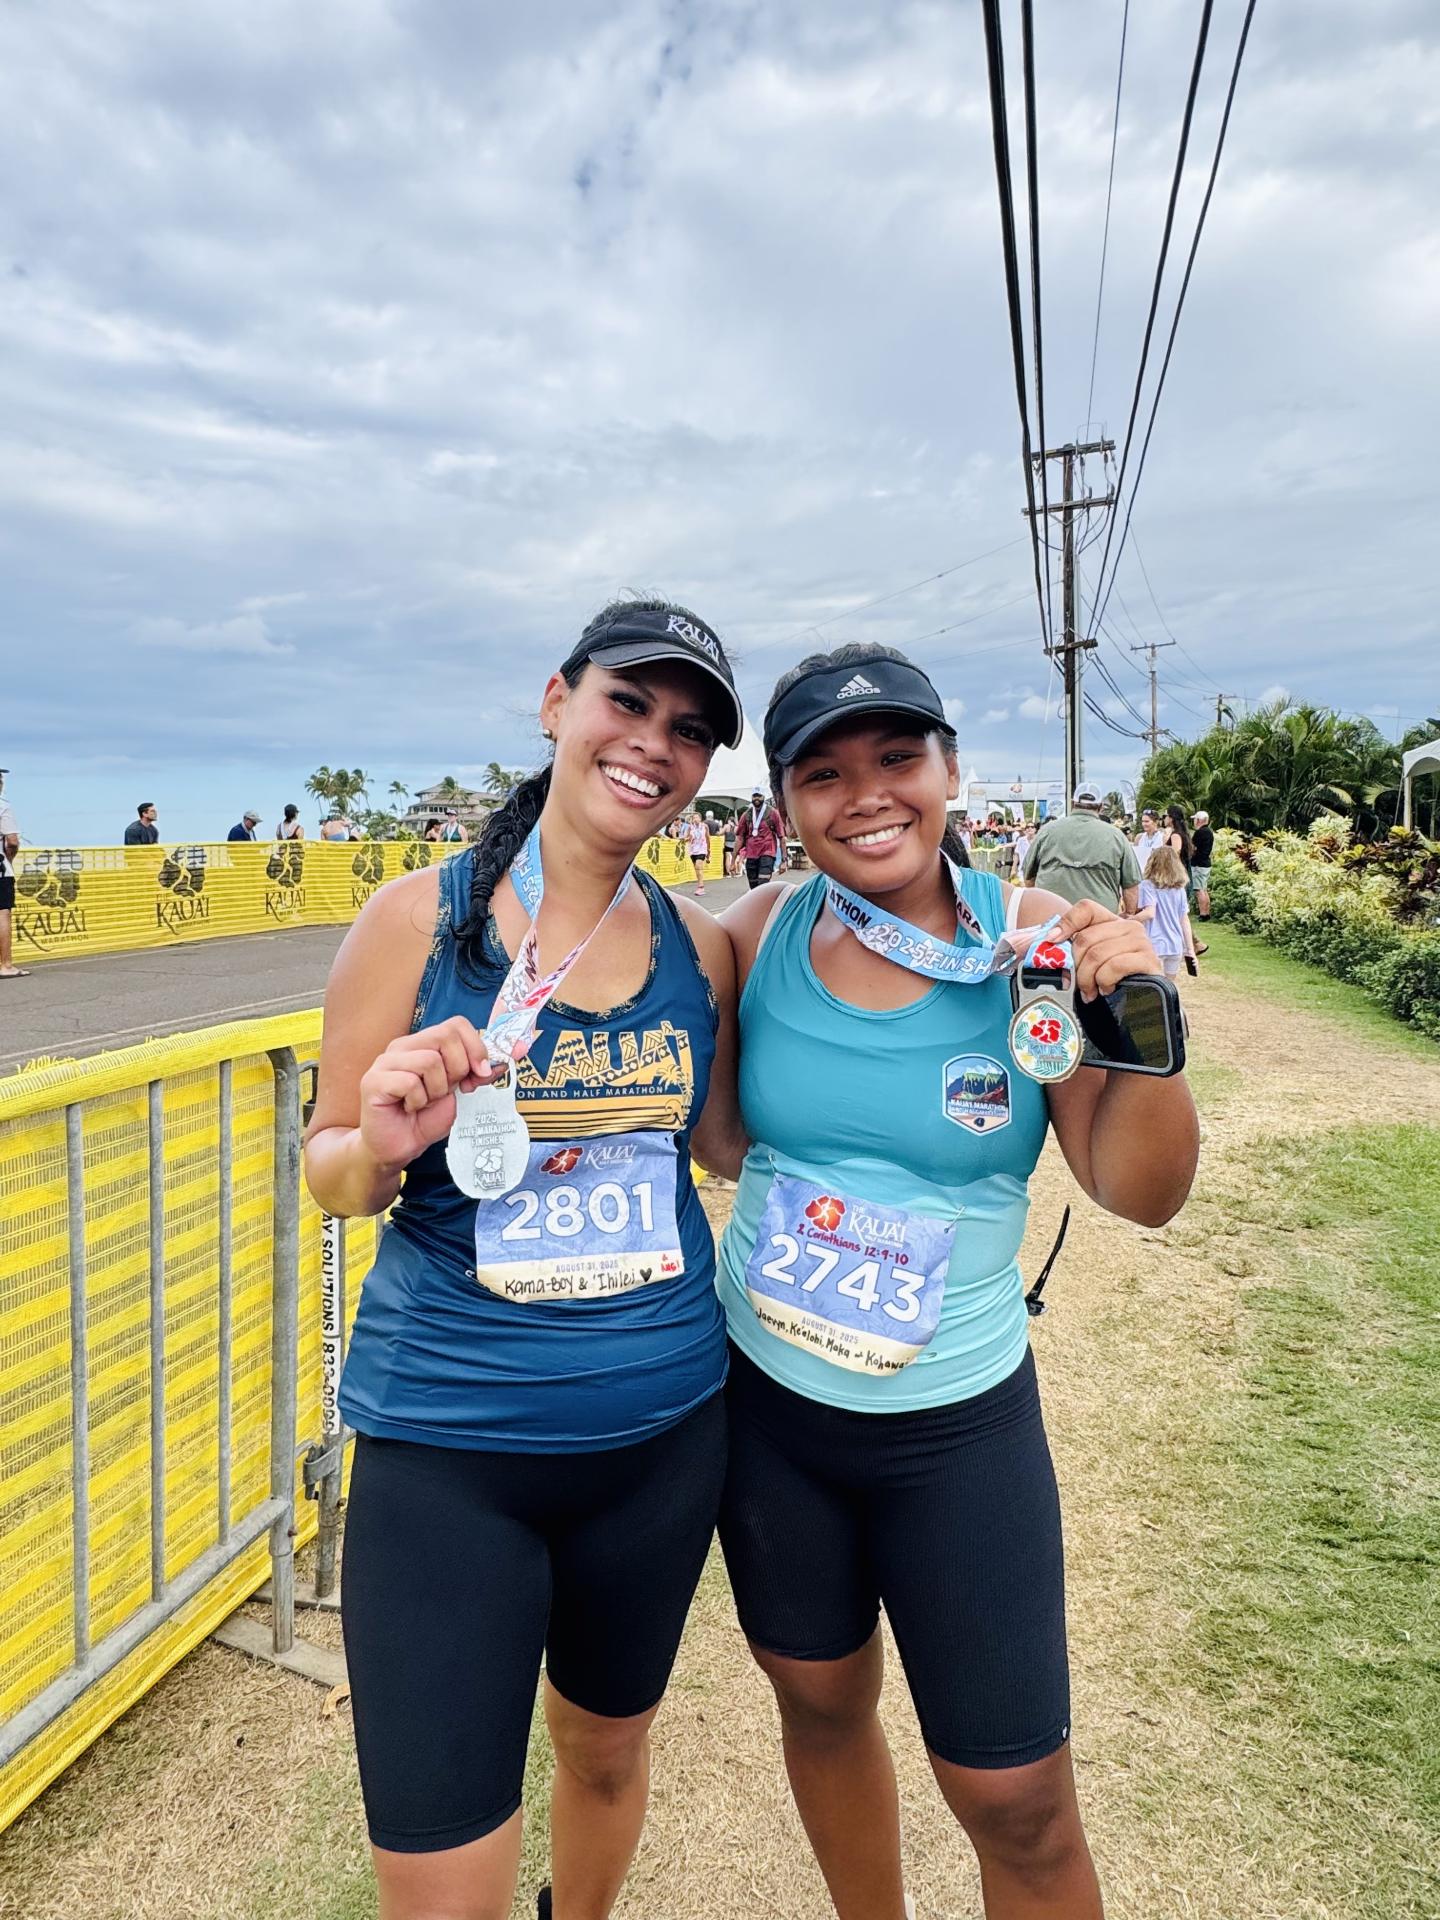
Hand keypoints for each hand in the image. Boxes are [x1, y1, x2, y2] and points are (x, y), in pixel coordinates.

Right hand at [357, 1015, 497, 1171]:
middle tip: (446, 1092)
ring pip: (429, 1060)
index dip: (476, 1048)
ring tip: (425, 1102)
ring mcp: (385, 1062)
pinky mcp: (373, 1081)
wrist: (399, 1147)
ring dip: (436, 1090)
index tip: (479, 1075)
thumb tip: (501, 1061)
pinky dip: (418, 1101)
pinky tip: (409, 1108)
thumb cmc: (425, 1118)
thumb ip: (476, 1073)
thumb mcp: (460, 1093)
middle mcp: (403, 1046)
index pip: (457, 1025)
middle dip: (457, 1070)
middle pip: (446, 1036)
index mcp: (423, 1043)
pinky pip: (410, 1082)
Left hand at [1055, 898, 1162, 1000]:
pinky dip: (1105, 981)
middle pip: (1086, 938)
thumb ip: (1070, 950)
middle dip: (1076, 967)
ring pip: (1097, 954)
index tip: (1052, 940)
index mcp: (1112, 922)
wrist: (1142, 1004)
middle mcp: (1129, 927)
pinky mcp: (1149, 960)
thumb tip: (1048, 939)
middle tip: (1078, 984)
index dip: (1066, 922)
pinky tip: (1107, 989)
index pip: (1086, 908)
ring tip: (1092, 991)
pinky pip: (1115, 966)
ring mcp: (1141, 942)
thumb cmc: (1111, 982)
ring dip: (1088, 979)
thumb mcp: (1088, 962)